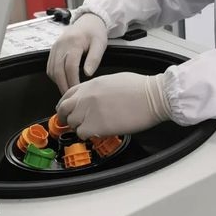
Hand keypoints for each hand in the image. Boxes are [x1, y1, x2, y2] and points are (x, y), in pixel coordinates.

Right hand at [47, 13, 107, 93]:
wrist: (88, 20)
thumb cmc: (95, 32)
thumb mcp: (100, 44)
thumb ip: (94, 58)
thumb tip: (87, 74)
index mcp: (74, 43)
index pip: (70, 66)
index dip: (72, 81)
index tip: (78, 91)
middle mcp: (61, 45)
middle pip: (57, 70)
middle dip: (63, 85)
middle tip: (69, 97)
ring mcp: (55, 47)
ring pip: (51, 69)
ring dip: (58, 82)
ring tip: (67, 91)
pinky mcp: (53, 49)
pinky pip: (49, 66)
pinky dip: (54, 76)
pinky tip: (62, 81)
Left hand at [56, 72, 170, 138]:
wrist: (152, 97)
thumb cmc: (140, 88)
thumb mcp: (112, 80)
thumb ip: (97, 89)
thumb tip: (93, 98)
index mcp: (91, 85)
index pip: (67, 95)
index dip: (65, 105)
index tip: (67, 110)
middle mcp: (86, 97)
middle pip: (63, 109)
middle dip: (65, 117)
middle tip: (70, 123)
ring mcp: (89, 111)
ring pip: (72, 123)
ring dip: (79, 127)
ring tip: (92, 127)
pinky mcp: (96, 126)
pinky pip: (82, 134)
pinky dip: (88, 135)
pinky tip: (98, 132)